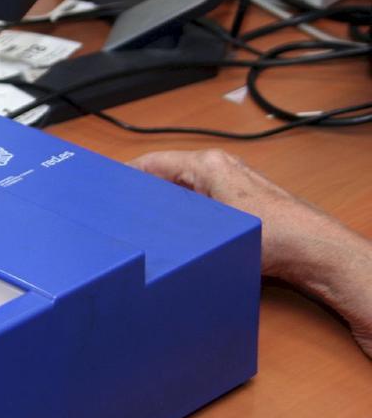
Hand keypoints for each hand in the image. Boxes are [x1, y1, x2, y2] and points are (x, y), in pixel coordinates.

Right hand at [131, 149, 371, 356]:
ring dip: (161, 212)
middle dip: (140, 196)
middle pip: (163, 179)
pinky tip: (172, 240)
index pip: (150, 162)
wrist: (315, 254)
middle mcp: (216, 170)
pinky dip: (181, 221)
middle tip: (116, 215)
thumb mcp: (208, 225)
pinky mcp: (234, 208)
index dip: (123, 175)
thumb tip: (135, 227)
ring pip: (178, 196)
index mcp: (207, 164)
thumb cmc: (274, 235)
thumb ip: (169, 219)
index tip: (102, 190)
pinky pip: (195, 209)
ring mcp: (226, 188)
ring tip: (139, 228)